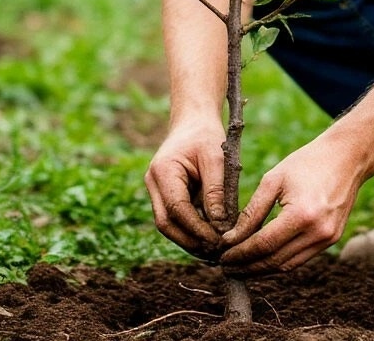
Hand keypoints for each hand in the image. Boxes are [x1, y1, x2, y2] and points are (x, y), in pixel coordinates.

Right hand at [144, 121, 227, 258]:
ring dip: (190, 239)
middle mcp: (153, 183)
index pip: (176, 209)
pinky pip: (175, 218)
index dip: (196, 229)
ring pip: (168, 224)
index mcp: (163, 171)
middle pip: (166, 223)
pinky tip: (209, 238)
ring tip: (215, 251)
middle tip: (216, 253)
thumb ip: (216, 192)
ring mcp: (156, 190)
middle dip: (190, 241)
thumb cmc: (206, 135)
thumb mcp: (217, 159)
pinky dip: (191, 229)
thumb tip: (220, 226)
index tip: (218, 241)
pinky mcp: (165, 194)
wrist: (194, 120)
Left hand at [218, 137, 364, 273]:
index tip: (222, 255)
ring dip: (262, 269)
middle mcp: (318, 232)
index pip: (264, 245)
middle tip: (226, 265)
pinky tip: (262, 257)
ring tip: (240, 265)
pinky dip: (279, 261)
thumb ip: (252, 211)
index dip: (240, 254)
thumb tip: (231, 238)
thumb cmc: (307, 162)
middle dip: (247, 266)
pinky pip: (300, 258)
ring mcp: (328, 239)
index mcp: (302, 214)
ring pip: (287, 265)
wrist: (346, 157)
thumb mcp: (274, 179)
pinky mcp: (332, 239)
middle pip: (275, 261)